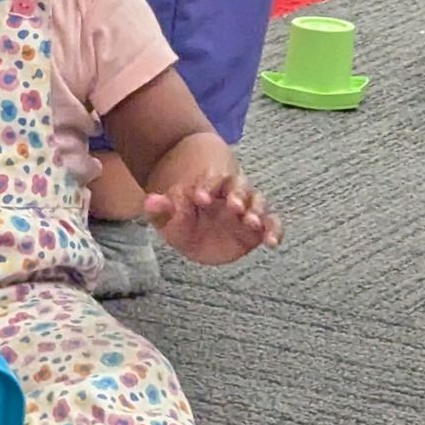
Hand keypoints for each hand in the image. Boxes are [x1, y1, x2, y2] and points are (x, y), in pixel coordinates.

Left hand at [144, 171, 281, 264]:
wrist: (195, 231)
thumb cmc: (181, 218)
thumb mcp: (167, 216)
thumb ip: (161, 209)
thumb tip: (149, 201)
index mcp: (209, 186)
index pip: (210, 181)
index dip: (206, 187)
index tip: (199, 198)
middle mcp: (231, 194)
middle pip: (240, 187)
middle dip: (237, 195)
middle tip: (233, 206)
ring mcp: (247, 209)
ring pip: (258, 202)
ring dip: (256, 210)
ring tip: (250, 222)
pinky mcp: (257, 228)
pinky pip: (271, 224)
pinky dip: (275, 231)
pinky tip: (272, 243)